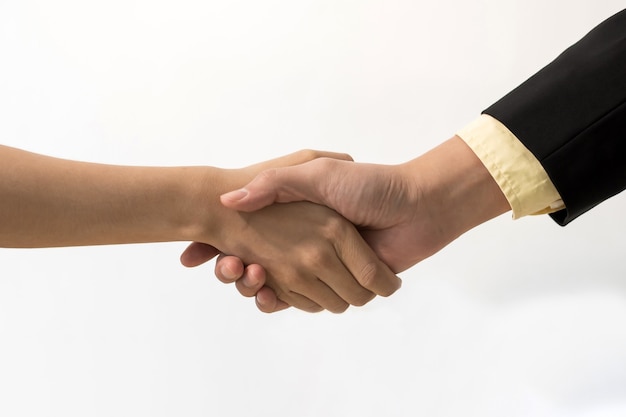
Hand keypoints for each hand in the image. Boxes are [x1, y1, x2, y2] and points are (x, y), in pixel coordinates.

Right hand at [181, 150, 401, 312]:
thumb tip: (228, 199)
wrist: (419, 206)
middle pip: (255, 263)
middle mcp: (306, 242)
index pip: (247, 234)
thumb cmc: (370, 185)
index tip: (193, 253)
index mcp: (298, 218)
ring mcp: (323, 265)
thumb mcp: (319, 173)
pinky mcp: (342, 284)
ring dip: (257, 286)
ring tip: (245, 276)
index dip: (218, 243)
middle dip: (232, 269)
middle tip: (221, 265)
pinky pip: (308, 301)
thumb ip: (276, 183)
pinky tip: (267, 295)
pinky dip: (286, 302)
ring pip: (278, 285)